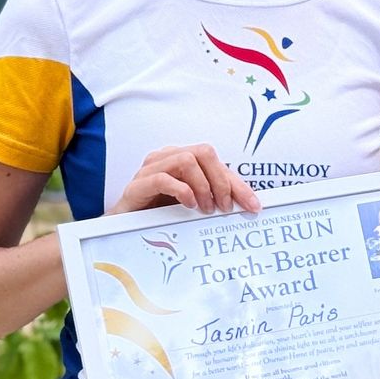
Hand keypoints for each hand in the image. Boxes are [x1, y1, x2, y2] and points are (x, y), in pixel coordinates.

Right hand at [108, 144, 259, 215]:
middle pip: (204, 152)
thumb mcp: (195, 203)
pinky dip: (181, 190)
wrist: (126, 226)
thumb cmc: (161, 212)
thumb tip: (250, 204)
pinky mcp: (137, 185)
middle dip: (220, 181)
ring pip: (186, 160)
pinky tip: (189, 204)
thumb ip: (217, 197)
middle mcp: (167, 157)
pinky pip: (162, 178)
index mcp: (182, 157)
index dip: (239, 184)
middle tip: (224, 207)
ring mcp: (150, 169)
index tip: (254, 206)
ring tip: (205, 208)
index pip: (217, 161)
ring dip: (203, 186)